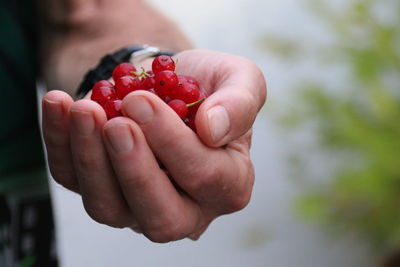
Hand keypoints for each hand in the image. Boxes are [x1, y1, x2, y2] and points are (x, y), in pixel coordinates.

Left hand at [42, 49, 266, 241]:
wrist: (168, 84)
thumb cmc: (207, 87)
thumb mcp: (240, 79)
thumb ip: (241, 103)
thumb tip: (213, 129)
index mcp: (228, 185)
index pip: (205, 178)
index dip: (172, 143)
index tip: (141, 101)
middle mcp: (187, 208)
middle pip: (160, 217)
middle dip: (133, 169)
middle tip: (116, 124)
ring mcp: (139, 206)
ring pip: (109, 207)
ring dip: (91, 159)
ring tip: (85, 109)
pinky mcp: (102, 189)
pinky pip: (74, 180)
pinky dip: (61, 144)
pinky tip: (60, 106)